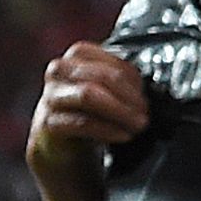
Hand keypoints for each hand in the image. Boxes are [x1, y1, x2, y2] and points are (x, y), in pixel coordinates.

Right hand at [27, 43, 148, 171]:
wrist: (62, 144)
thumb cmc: (91, 111)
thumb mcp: (106, 90)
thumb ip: (122, 81)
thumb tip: (151, 87)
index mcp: (77, 56)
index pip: (109, 61)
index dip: (132, 79)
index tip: (146, 96)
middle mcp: (59, 71)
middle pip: (100, 77)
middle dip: (129, 97)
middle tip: (146, 113)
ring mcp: (51, 96)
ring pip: (89, 95)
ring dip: (120, 112)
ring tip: (138, 125)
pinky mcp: (49, 122)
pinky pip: (82, 122)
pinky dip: (107, 129)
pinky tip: (123, 135)